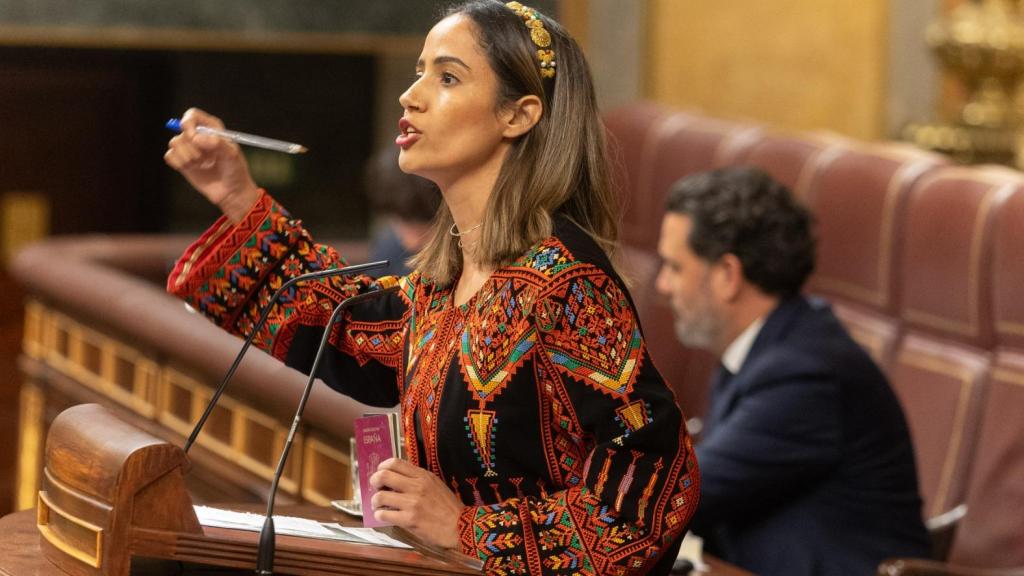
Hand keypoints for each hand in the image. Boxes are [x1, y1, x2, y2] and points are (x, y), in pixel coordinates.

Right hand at [163, 107, 260, 222]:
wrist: (231, 192)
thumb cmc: (235, 171)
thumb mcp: (232, 155)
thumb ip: (216, 143)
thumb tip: (195, 138)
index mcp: (211, 128)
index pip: (192, 115)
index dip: (189, 123)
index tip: (193, 136)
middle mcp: (198, 135)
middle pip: (181, 130)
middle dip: (191, 145)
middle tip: (204, 158)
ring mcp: (189, 149)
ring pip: (174, 143)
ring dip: (187, 156)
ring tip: (202, 165)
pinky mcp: (182, 162)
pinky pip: (170, 156)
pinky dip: (179, 163)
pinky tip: (193, 169)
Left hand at [369, 458, 462, 548]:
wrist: (460, 526)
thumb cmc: (448, 506)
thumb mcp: (435, 484)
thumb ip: (417, 479)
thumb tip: (396, 478)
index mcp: (423, 476)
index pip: (395, 463)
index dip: (382, 467)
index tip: (380, 473)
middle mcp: (416, 486)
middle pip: (383, 476)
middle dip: (374, 482)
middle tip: (376, 489)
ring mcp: (412, 503)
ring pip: (380, 497)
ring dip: (375, 502)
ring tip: (379, 506)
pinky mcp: (410, 520)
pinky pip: (384, 515)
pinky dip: (380, 516)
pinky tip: (384, 517)